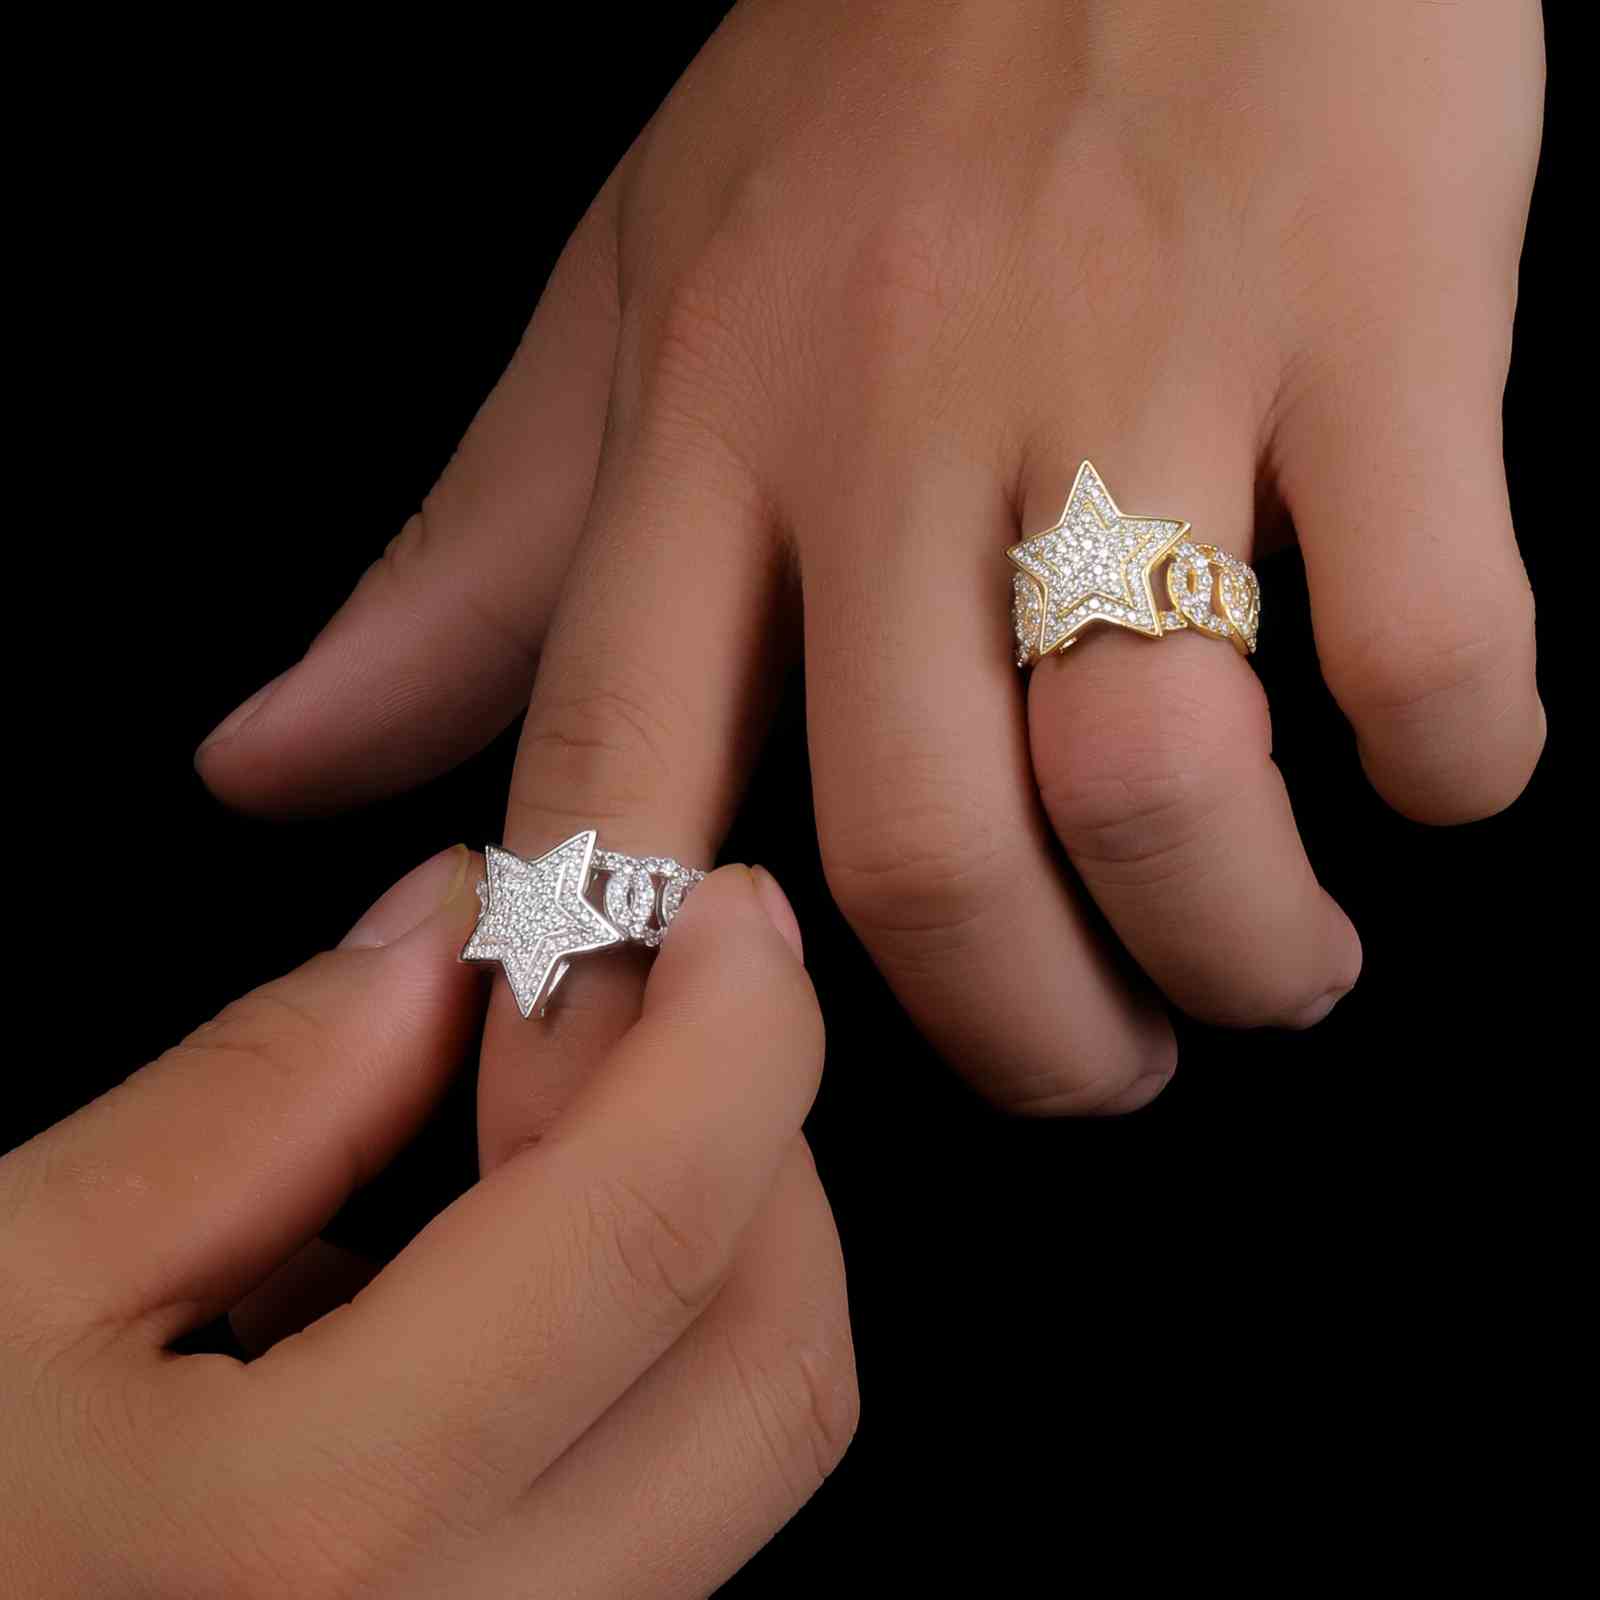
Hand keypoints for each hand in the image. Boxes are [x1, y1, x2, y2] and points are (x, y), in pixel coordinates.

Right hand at [0, 854, 853, 1596]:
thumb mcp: (2, 1279)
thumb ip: (256, 1095)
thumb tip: (453, 925)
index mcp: (318, 1535)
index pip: (648, 1230)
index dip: (737, 1034)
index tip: (731, 911)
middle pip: (771, 1366)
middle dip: (760, 1148)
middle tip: (655, 1009)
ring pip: (740, 1454)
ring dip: (712, 1248)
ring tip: (555, 1134)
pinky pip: (659, 1522)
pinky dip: (638, 1362)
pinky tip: (483, 1290)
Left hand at [196, 0, 1545, 1113]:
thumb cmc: (881, 83)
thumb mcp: (624, 313)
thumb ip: (468, 567)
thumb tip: (260, 773)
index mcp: (702, 436)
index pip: (608, 791)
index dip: (631, 1024)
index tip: (697, 1152)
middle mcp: (891, 419)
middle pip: (922, 859)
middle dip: (1028, 1041)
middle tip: (1103, 1060)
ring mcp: (1136, 362)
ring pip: (1155, 781)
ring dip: (1238, 943)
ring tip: (1271, 964)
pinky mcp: (1378, 308)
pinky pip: (1423, 641)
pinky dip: (1459, 761)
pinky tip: (1448, 766)